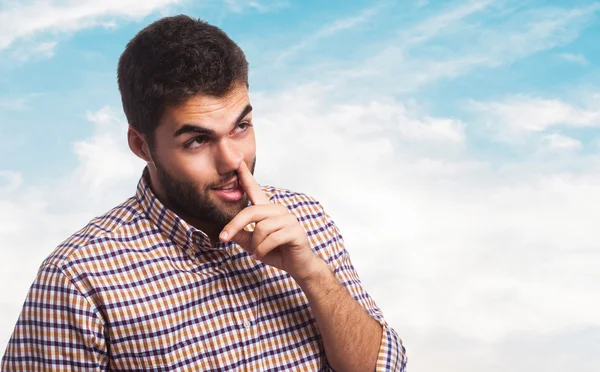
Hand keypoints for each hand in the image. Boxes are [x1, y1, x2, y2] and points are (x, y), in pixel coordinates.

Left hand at [219, 161, 325, 281]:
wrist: (298, 266)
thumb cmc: (276, 252)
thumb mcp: (253, 244)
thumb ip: (241, 235)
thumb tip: (225, 231)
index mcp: (268, 210)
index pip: (255, 190)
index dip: (246, 176)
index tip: (237, 162)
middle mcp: (278, 210)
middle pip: (251, 211)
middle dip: (235, 225)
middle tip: (223, 238)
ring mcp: (289, 219)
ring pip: (262, 227)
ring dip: (255, 244)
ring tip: (257, 253)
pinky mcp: (296, 231)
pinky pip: (272, 238)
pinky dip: (263, 250)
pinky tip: (262, 255)